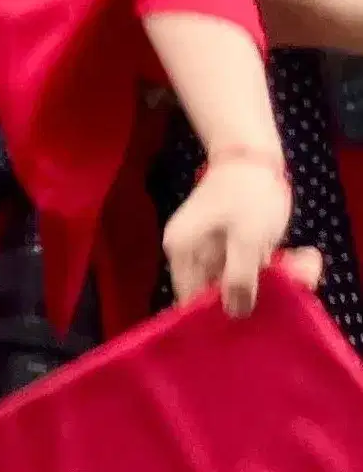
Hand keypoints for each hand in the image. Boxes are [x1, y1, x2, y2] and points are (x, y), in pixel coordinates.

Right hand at [161, 148, 319, 314]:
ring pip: (232, 282)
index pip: (191, 300)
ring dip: (263, 281)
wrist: (253, 154)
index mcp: (181, 251)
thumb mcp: (248, 239)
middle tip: (284, 285)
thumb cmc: (247, 194)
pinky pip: (242, 268)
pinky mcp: (224, 245)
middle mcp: (187, 254)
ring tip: (290, 264)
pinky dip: (265, 269)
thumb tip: (234, 314)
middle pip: (213, 292)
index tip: (252, 317)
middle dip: (249, 295)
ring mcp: (205, 249)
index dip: (219, 313)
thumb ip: (239, 279)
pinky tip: (286, 257)